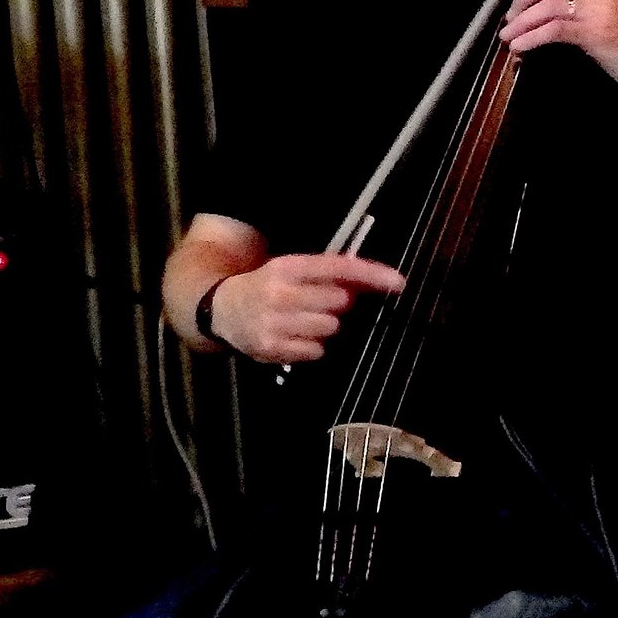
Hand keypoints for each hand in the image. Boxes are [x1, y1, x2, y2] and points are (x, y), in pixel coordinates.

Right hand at [210, 254, 406, 363]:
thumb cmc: (267, 287)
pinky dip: (311, 346)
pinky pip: (316, 350)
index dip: (371, 275)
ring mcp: (273, 322)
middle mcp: (279, 293)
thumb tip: (379, 278)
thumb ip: (330, 273)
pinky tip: (292, 336)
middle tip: (318, 303)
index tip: (399, 282)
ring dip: (325, 326)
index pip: (338, 268)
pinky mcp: (270, 348)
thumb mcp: (292, 270)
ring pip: (331, 328)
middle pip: (341, 302)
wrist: (219, 309)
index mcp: (287, 267)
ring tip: (302, 320)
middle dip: (338, 304)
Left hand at [502, 0, 617, 98]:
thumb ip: (585, 8)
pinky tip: (521, 48)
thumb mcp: (610, 18)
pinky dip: (531, 38)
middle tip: (511, 18)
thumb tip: (548, 11)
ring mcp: (599, 11)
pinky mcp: (597, 34)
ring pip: (547, 5)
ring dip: (521, 22)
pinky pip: (554, 29)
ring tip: (508, 38)